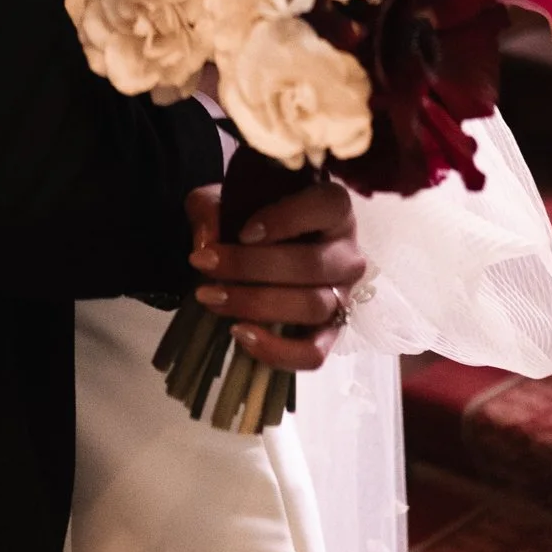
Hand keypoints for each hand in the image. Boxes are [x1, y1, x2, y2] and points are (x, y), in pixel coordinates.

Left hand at [184, 178, 365, 373]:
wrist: (254, 247)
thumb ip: (210, 209)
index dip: (286, 220)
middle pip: (312, 264)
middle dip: (251, 267)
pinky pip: (314, 352)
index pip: (325, 207)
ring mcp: (343, 295)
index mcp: (334, 207)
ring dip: (257, 304)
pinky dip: (278, 350)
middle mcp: (347, 252)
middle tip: (204, 264)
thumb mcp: (224, 198)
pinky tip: (240, 334)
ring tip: (211, 297)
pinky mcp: (330, 333)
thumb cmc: (249, 214)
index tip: (243, 232)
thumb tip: (207, 241)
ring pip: (313, 306)